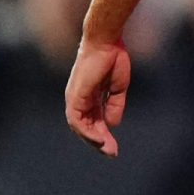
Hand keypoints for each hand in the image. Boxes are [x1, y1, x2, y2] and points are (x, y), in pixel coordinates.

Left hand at [65, 39, 130, 156]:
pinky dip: (88, 131)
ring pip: (80, 126)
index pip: (93, 120)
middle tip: (113, 152)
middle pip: (86, 126)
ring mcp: (75, 98)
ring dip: (93, 139)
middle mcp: (79, 99)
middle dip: (99, 140)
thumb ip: (115, 105)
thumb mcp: (118, 87)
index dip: (103, 133)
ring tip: (108, 149)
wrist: (107, 42)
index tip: (114, 146)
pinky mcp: (75, 96)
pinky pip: (78, 120)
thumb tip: (113, 124)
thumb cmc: (113, 58)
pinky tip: (99, 139)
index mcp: (89, 95)